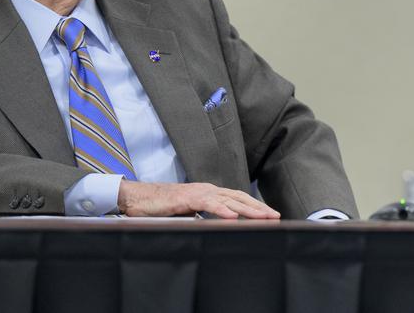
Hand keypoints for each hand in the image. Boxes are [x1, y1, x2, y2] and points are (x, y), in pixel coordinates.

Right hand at [117, 181, 280, 219]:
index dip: (255, 206)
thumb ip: (204, 216)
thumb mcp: (188, 213)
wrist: (137, 197)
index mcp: (210, 192)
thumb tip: (219, 225)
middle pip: (239, 197)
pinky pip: (207, 203)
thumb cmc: (161, 206)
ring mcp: (198, 192)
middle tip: (276, 217)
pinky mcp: (185, 198)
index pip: (238, 198)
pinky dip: (221, 209)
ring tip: (262, 217)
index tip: (271, 215)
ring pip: (228, 199)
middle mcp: (208, 189)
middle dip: (259, 207)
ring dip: (247, 209)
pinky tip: (233, 216)